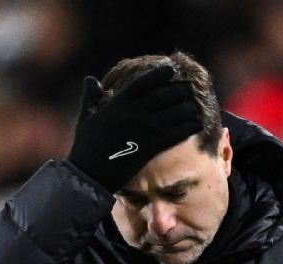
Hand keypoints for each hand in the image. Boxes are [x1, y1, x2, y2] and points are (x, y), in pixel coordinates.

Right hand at [67, 65, 202, 192]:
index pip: (144, 82)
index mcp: (119, 103)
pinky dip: (190, 126)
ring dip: (188, 108)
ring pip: (175, 112)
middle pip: (165, 94)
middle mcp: (135, 112)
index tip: (171, 70)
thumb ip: (90, 97)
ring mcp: (145, 129)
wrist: (91, 173)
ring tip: (193, 107)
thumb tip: (91, 79)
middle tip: (189, 89)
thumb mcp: (86, 118)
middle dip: (180, 90)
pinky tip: (197, 124)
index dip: (160, 74)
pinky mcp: (153, 146)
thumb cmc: (86, 147)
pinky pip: (179, 132)